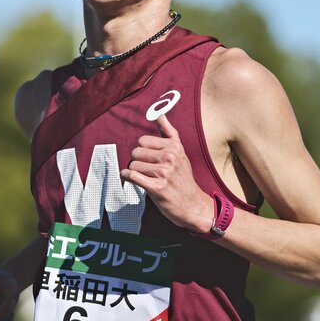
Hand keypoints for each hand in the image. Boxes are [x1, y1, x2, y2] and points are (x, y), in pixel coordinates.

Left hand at [121, 114, 214, 233]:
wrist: (193, 205)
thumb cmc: (183, 178)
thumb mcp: (180, 153)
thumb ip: (169, 133)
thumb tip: (160, 115)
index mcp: (174, 147)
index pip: (143, 140)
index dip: (143, 150)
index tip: (148, 158)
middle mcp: (170, 157)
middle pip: (136, 152)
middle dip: (138, 161)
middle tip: (146, 169)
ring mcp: (164, 173)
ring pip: (133, 165)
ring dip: (134, 172)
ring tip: (144, 177)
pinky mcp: (157, 188)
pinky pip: (132, 176)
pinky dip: (126, 177)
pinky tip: (130, 179)